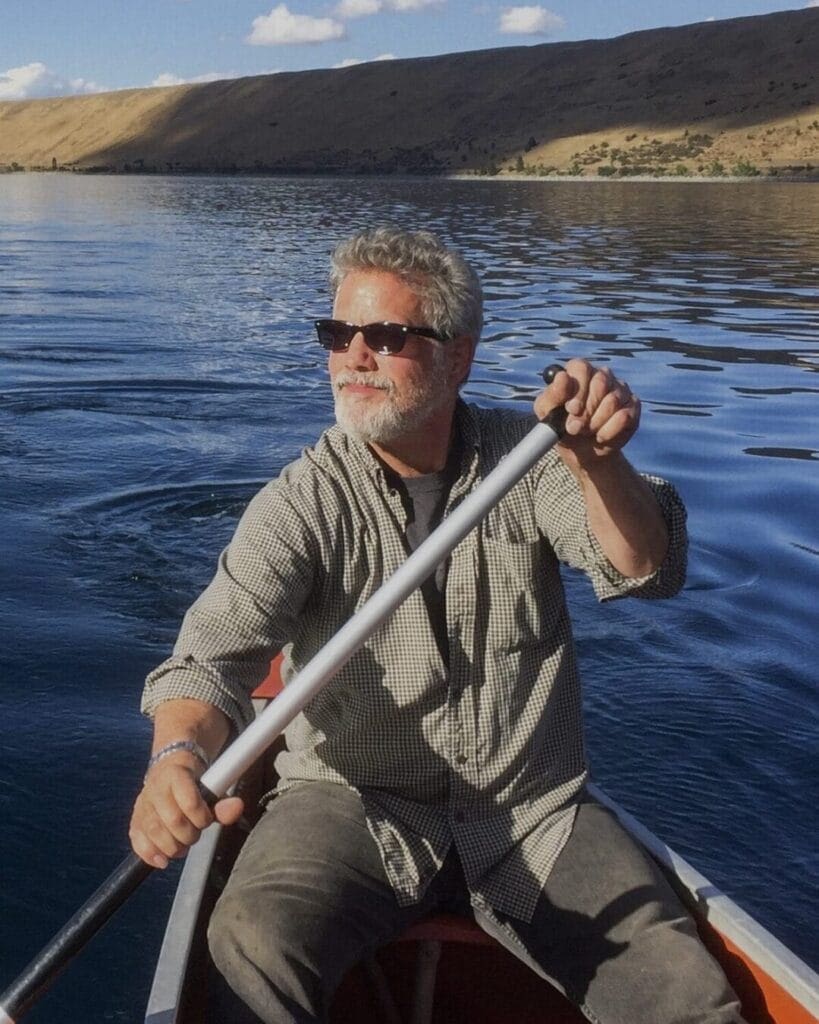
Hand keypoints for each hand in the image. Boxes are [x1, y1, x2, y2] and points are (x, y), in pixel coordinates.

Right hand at [129, 753, 243, 868]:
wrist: (168, 768)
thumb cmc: (194, 782)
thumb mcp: (211, 786)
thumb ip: (223, 802)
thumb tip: (237, 807)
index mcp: (176, 775)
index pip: (190, 803)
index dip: (202, 817)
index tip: (206, 819)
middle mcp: (156, 788)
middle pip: (173, 821)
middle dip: (189, 835)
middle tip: (195, 833)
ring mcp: (143, 805)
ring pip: (155, 833)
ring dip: (173, 847)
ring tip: (182, 844)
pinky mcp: (135, 820)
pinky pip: (138, 842)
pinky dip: (150, 855)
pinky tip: (163, 859)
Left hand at [535, 358, 639, 468]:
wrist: (581, 451)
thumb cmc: (561, 426)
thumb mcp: (547, 413)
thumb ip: (552, 395)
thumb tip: (562, 377)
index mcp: (579, 372)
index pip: (581, 368)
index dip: (577, 389)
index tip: (571, 409)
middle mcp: (602, 376)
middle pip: (600, 383)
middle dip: (586, 410)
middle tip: (575, 427)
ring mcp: (620, 390)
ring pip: (612, 401)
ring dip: (595, 423)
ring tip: (587, 431)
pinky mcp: (632, 407)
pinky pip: (624, 416)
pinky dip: (609, 431)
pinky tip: (600, 436)